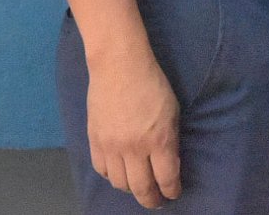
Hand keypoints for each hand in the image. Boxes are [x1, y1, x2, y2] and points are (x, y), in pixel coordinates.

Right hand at [86, 49, 181, 208]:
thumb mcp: (172, 112)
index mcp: (159, 140)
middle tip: (156, 201)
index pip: (166, 179)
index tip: (173, 194)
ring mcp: (112, 146)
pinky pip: (102, 170)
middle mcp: (134, 148)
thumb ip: (171, 141)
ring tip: (138, 185)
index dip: (171, 191)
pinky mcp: (95, 141)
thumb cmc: (152, 84)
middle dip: (151, 199)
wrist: (119, 66)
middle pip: (141, 188)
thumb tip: (169, 165)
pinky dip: (112, 176)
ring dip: (131, 188)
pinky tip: (119, 172)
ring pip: (120, 184)